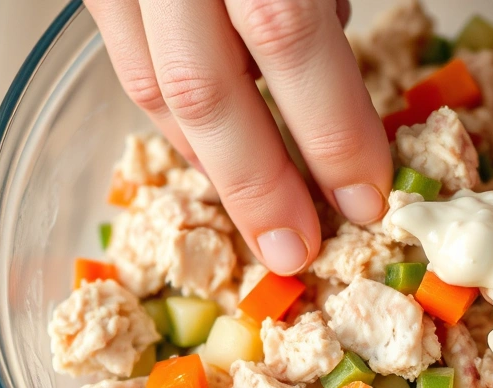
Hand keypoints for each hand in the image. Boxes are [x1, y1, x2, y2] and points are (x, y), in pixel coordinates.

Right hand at [84, 0, 391, 274]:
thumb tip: (337, 43)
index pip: (288, 34)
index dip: (330, 127)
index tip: (366, 196)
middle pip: (201, 87)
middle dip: (257, 184)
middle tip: (297, 249)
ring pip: (150, 84)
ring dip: (212, 160)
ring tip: (262, 207)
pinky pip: (126, 58)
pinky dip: (175, 110)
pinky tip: (215, 139)